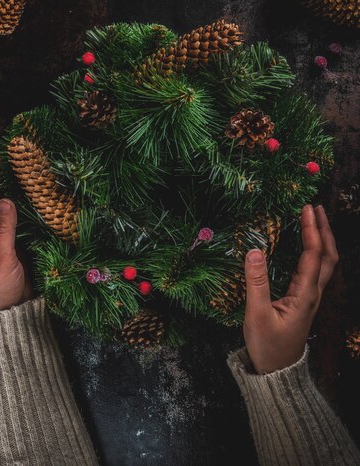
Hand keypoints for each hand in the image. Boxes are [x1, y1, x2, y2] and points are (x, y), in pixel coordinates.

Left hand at [0, 151, 32, 309]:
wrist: (7, 316)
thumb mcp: (1, 260)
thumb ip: (5, 231)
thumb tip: (8, 200)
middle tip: (1, 155)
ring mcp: (2, 241)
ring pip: (2, 209)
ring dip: (6, 188)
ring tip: (13, 170)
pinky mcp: (16, 247)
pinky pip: (17, 221)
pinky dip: (21, 206)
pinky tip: (28, 198)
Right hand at [243, 203, 338, 372]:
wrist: (277, 373)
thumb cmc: (267, 346)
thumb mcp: (257, 315)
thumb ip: (256, 283)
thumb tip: (254, 250)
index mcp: (305, 294)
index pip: (313, 255)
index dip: (311, 230)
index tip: (307, 208)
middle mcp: (313, 294)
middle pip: (329, 256)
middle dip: (324, 230)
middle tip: (316, 208)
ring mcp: (310, 298)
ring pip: (325, 263)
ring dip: (322, 239)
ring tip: (314, 221)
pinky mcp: (303, 301)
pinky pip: (316, 270)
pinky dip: (314, 252)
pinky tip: (304, 247)